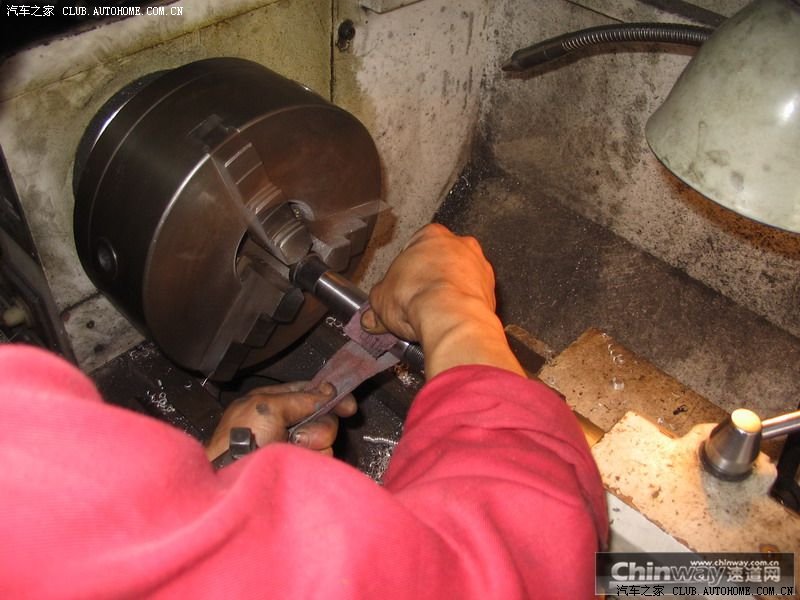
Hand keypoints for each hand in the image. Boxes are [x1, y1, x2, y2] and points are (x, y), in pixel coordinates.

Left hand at [204, 382, 356, 460]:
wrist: (234, 479)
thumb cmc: (241, 439)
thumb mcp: (267, 407)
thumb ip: (301, 397)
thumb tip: (329, 391)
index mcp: (272, 402)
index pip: (310, 392)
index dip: (330, 396)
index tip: (347, 405)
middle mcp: (285, 423)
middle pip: (324, 416)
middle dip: (317, 425)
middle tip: (298, 434)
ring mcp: (293, 447)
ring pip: (326, 439)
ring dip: (313, 443)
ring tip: (292, 450)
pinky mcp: (300, 467)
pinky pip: (324, 458)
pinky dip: (313, 459)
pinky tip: (298, 462)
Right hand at [362, 224, 523, 377]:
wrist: (450, 318)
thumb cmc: (418, 296)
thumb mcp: (381, 299)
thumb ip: (378, 303)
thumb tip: (372, 317)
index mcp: (431, 235)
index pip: (415, 248)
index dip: (405, 271)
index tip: (400, 287)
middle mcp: (461, 245)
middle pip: (441, 263)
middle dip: (430, 281)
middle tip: (416, 303)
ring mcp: (480, 268)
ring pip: (461, 281)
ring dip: (449, 296)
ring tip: (432, 318)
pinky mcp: (492, 292)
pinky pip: (473, 301)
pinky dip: (463, 311)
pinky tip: (449, 324)